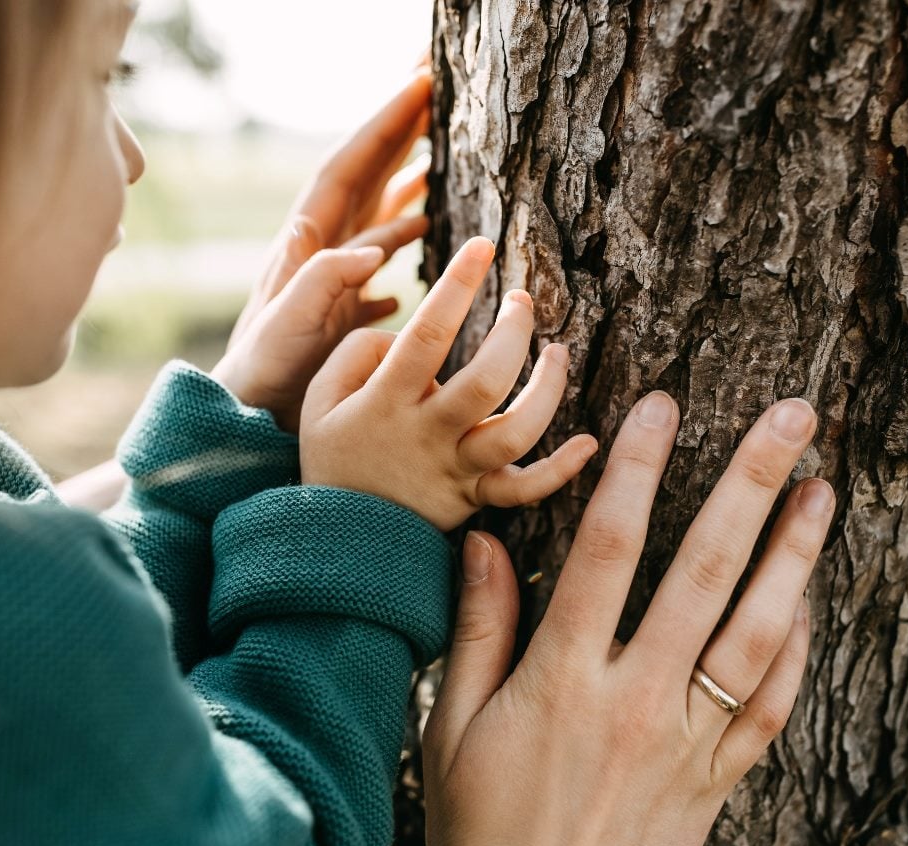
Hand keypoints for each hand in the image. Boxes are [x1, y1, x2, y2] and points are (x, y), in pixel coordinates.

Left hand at [211, 68, 433, 431]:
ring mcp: (332, 281)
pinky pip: (378, 271)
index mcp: (307, 244)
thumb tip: (374, 248)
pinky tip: (421, 252)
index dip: (384, 125)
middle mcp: (320, 253)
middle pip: (365, 179)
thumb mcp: (288, 323)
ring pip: (375, 220)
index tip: (420, 84)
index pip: (348, 167)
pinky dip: (400, 254)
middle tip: (435, 94)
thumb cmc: (262, 373)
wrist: (245, 415)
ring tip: (438, 164)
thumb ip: (325, 279)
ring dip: (404, 189)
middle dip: (398, 135)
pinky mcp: (341, 313)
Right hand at [301, 237, 598, 530]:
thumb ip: (357, 352)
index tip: (483, 246)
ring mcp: (456, 470)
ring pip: (517, 431)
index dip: (458, 284)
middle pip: (486, 380)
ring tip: (557, 352)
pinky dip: (561, 470)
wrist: (336, 538)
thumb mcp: (319, 398)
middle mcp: (427, 434)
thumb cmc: (332, 455)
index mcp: (387, 401)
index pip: (428, 333)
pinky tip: (589, 443)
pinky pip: (524, 489)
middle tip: (522, 300)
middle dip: (513, 332)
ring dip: (548, 389)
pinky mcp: (474, 499)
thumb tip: (405, 335)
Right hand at [423, 393, 832, 845]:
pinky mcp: (718, 777)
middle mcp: (637, 698)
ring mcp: (688, 739)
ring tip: (821, 490)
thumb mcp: (452, 730)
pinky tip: (810, 599)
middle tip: (790, 419)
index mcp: (564, 679)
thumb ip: (476, 632)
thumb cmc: (484, 831)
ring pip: (757, 631)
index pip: (607, 549)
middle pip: (703, 571)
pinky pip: (772, 704)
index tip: (660, 408)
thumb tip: (484, 545)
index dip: (635, 470)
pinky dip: (798, 647)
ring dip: (794, 555)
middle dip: (749, 484)